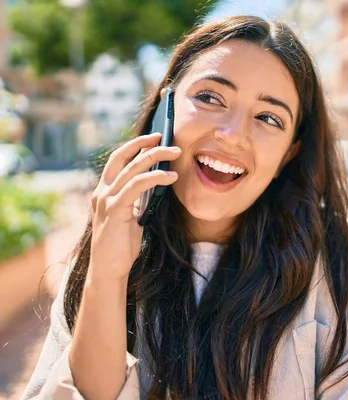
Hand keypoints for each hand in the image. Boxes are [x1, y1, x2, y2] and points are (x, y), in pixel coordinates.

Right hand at [88, 133, 180, 282]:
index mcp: (104, 191)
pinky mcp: (115, 209)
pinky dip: (156, 177)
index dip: (134, 146)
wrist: (109, 268)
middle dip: (143, 143)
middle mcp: (101, 192)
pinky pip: (137, 185)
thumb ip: (136, 199)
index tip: (154, 137)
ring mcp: (106, 199)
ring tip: (176, 153)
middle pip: (122, 157)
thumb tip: (154, 183)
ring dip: (156, 157)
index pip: (117, 160)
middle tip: (164, 136)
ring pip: (133, 168)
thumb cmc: (121, 245)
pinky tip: (171, 177)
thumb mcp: (130, 216)